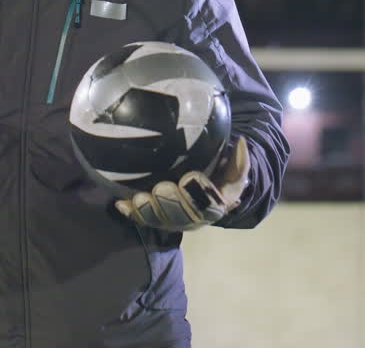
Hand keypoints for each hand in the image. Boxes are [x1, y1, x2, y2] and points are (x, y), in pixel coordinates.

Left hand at [115, 137, 249, 231]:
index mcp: (215, 206)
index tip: (190, 177)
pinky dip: (132, 213)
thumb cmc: (221, 178)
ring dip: (149, 211)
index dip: (199, 192)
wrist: (210, 194)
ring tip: (138, 199)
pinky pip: (144, 220)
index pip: (208, 203)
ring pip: (161, 221)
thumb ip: (240, 160)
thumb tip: (242, 143)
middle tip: (161, 188)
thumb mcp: (235, 170)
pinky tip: (121, 204)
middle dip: (171, 204)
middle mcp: (195, 218)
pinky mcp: (158, 219)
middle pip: (182, 216)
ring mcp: (175, 221)